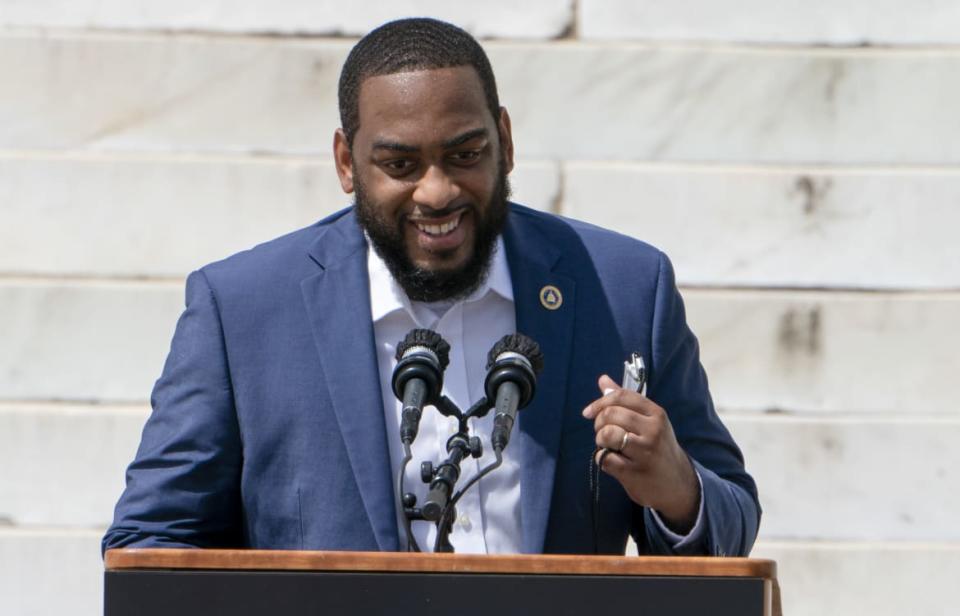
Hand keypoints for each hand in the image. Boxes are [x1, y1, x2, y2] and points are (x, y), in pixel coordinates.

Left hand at [582, 375, 699, 532]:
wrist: (678, 484)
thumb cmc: (658, 447)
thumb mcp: (649, 421)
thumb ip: (625, 400)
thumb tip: (603, 380)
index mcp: (656, 414)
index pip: (621, 396)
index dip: (599, 402)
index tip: (589, 412)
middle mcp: (653, 430)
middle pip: (610, 414)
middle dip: (599, 422)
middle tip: (603, 432)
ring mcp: (644, 452)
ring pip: (607, 434)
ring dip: (600, 440)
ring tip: (608, 446)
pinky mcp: (634, 472)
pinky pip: (605, 458)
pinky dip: (602, 459)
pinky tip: (611, 461)